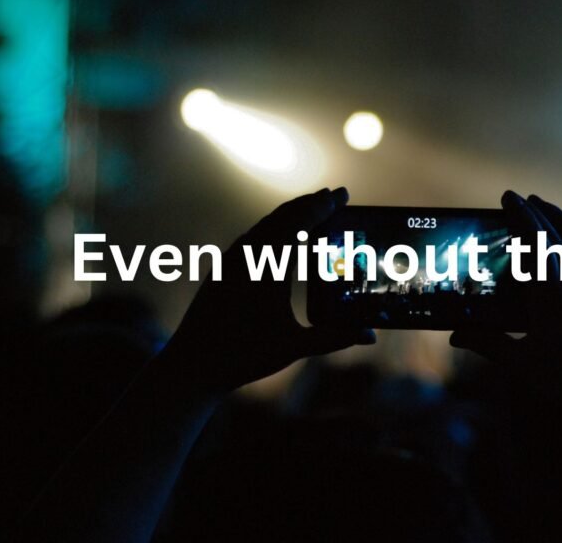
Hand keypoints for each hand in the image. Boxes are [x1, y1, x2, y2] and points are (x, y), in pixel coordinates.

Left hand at [164, 187, 374, 394]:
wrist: (190, 365)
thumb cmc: (242, 356)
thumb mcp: (294, 346)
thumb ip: (335, 338)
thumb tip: (370, 336)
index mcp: (268, 267)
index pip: (301, 223)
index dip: (324, 207)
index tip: (343, 195)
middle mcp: (248, 256)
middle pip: (283, 216)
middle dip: (310, 204)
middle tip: (333, 196)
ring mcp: (231, 260)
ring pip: (265, 225)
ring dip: (290, 214)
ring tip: (311, 210)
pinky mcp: (222, 269)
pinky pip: (251, 238)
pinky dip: (272, 228)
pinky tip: (279, 237)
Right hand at [451, 192, 561, 473]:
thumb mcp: (522, 362)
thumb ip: (488, 343)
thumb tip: (455, 335)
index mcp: (553, 291)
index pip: (535, 240)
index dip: (521, 215)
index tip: (508, 197)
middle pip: (555, 233)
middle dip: (536, 212)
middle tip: (519, 197)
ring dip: (559, 221)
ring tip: (544, 207)